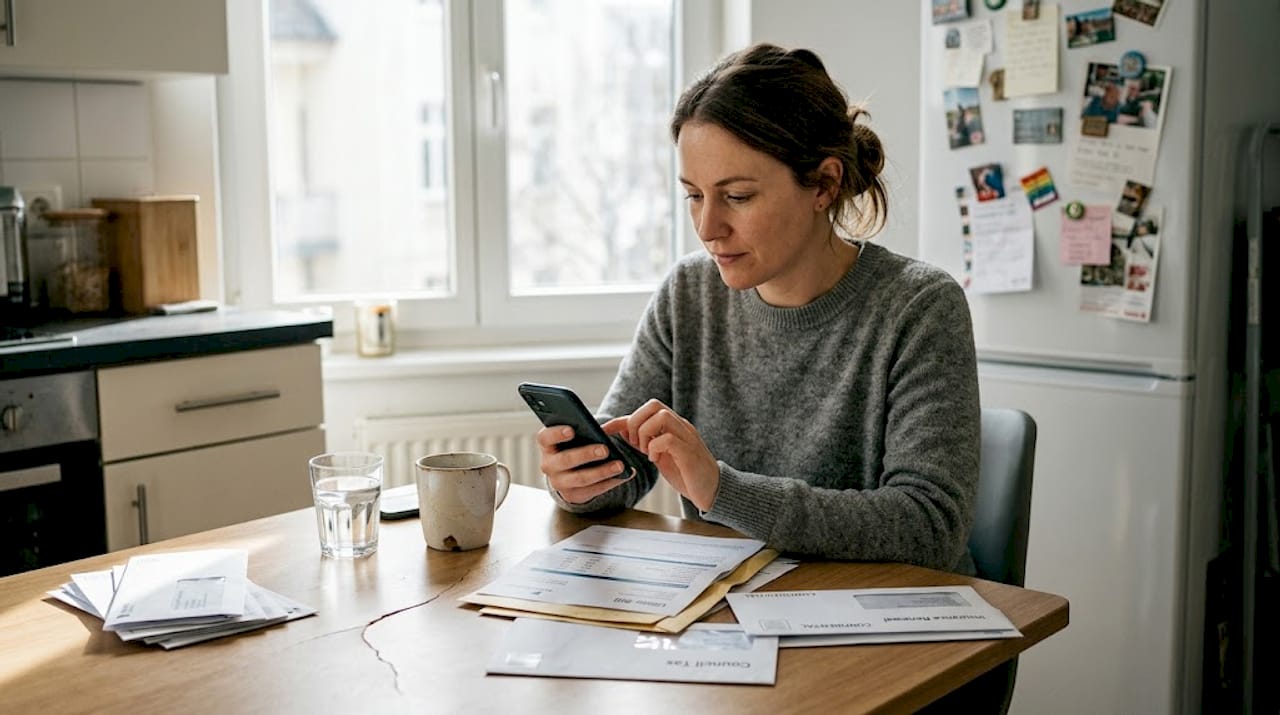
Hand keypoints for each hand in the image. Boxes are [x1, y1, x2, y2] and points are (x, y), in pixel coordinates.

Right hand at [537, 425, 630, 503]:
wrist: (568, 471)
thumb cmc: (574, 445)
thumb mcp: (573, 436)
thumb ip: (581, 429)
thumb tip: (602, 430)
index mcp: (547, 445)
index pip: (545, 438)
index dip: (557, 434)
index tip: (571, 430)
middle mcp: (548, 465)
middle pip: (565, 460)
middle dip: (586, 454)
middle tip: (604, 449)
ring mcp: (559, 482)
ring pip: (581, 478)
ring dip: (602, 472)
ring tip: (619, 465)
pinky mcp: (572, 495)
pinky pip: (592, 490)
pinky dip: (609, 482)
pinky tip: (622, 475)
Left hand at [605, 399, 719, 510]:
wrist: (712, 491)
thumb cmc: (686, 474)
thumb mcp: (660, 455)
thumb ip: (646, 442)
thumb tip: (622, 432)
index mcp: (673, 426)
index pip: (645, 410)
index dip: (621, 419)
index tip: (604, 430)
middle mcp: (681, 426)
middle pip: (654, 405)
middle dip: (636, 422)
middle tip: (634, 444)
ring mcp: (687, 437)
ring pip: (661, 416)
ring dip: (645, 433)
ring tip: (645, 451)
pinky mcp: (689, 452)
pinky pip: (668, 438)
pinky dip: (655, 447)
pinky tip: (656, 460)